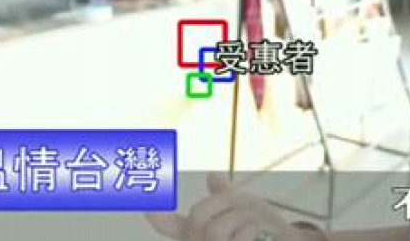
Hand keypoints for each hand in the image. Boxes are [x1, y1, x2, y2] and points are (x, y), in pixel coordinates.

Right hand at [146, 173, 311, 240]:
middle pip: (199, 217)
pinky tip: (261, 236)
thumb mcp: (245, 208)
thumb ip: (224, 195)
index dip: (158, 218)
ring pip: (216, 230)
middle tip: (246, 207)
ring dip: (243, 220)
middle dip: (225, 204)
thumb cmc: (263, 232)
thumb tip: (211, 175)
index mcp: (200, 234)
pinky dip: (252, 231)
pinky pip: (237, 239)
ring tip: (257, 227)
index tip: (146, 210)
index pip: (173, 226)